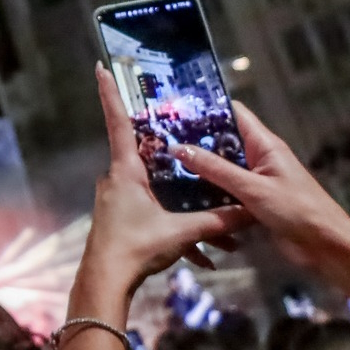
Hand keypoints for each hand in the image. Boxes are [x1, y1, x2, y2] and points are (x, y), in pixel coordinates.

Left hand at [81, 64, 245, 289]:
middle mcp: (118, 179)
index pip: (119, 122)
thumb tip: (250, 212)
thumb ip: (217, 221)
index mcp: (126, 171)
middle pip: (150, 157)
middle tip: (195, 142)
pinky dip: (178, 233)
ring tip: (219, 234)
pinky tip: (204, 259)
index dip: (111, 94)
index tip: (100, 67)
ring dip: (187, 210)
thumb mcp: (182, 232)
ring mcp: (119, 200)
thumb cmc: (135, 247)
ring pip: (159, 193)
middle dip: (177, 158)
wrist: (106, 281)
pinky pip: (155, 216)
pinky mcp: (123, 220)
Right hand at [173, 99, 349, 331]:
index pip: (233, 113)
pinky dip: (206, 189)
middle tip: (159, 138)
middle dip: (194, 139)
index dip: (206, 107)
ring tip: (162, 162)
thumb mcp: (252, 188)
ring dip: (197, 166)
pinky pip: (224, 188)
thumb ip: (215, 169)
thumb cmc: (297, 210)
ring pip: (220, 166)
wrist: (327, 247)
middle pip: (222, 140)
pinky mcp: (251, 200)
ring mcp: (254, 179)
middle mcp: (258, 157)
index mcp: (264, 145)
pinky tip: (181, 192)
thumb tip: (178, 148)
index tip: (174, 109)